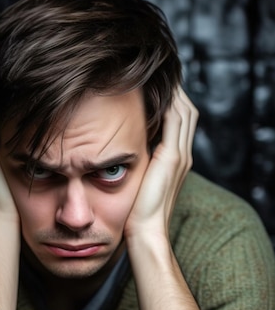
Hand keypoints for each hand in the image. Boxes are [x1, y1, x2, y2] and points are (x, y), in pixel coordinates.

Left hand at [124, 87, 197, 241]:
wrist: (146, 232)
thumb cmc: (137, 214)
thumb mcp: (139, 184)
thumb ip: (139, 166)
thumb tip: (122, 152)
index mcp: (176, 161)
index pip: (180, 123)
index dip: (172, 103)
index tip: (154, 89)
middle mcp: (182, 156)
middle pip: (186, 112)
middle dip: (174, 92)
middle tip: (157, 76)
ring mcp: (180, 156)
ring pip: (184, 111)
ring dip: (173, 92)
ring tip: (156, 77)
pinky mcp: (172, 158)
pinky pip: (175, 120)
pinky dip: (169, 102)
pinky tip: (155, 90)